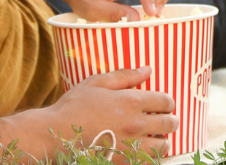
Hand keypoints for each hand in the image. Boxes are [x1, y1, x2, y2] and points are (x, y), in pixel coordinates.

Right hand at [44, 68, 177, 159]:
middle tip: (166, 121)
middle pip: (169, 124)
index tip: (165, 104)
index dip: (168, 102)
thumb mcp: (96, 83)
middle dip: (171, 121)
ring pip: (164, 147)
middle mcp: (135, 124)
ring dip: (163, 141)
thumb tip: (148, 69)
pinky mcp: (124, 162)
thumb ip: (125, 75)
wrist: (55, 135)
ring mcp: (130, 146)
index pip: (165, 101)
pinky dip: (150, 158)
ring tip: (156, 138)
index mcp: (130, 101)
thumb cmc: (74, 106)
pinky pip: (149, 163)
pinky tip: (143, 152)